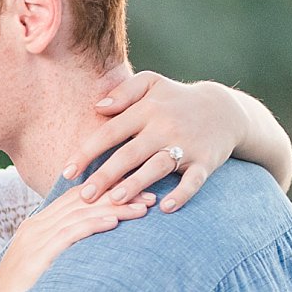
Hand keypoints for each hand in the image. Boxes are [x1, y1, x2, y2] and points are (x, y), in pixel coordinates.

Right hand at [0, 186, 149, 291]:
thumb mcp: (43, 267)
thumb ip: (62, 252)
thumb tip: (92, 250)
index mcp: (35, 226)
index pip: (75, 198)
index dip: (107, 190)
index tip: (136, 191)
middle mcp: (34, 228)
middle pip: (81, 201)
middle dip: (117, 195)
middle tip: (150, 196)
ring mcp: (33, 241)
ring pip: (79, 214)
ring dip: (113, 209)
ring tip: (141, 208)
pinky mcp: (35, 257)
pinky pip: (69, 234)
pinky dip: (93, 225)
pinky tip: (114, 222)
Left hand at [67, 72, 249, 213]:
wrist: (225, 109)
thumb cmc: (175, 100)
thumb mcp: (152, 84)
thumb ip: (124, 92)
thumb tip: (97, 107)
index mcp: (148, 110)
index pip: (111, 132)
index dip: (87, 152)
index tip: (66, 172)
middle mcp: (165, 127)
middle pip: (130, 153)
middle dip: (106, 175)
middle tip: (84, 196)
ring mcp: (187, 145)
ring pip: (158, 167)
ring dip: (137, 184)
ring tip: (115, 200)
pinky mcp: (206, 161)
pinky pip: (194, 180)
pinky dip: (182, 194)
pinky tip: (164, 208)